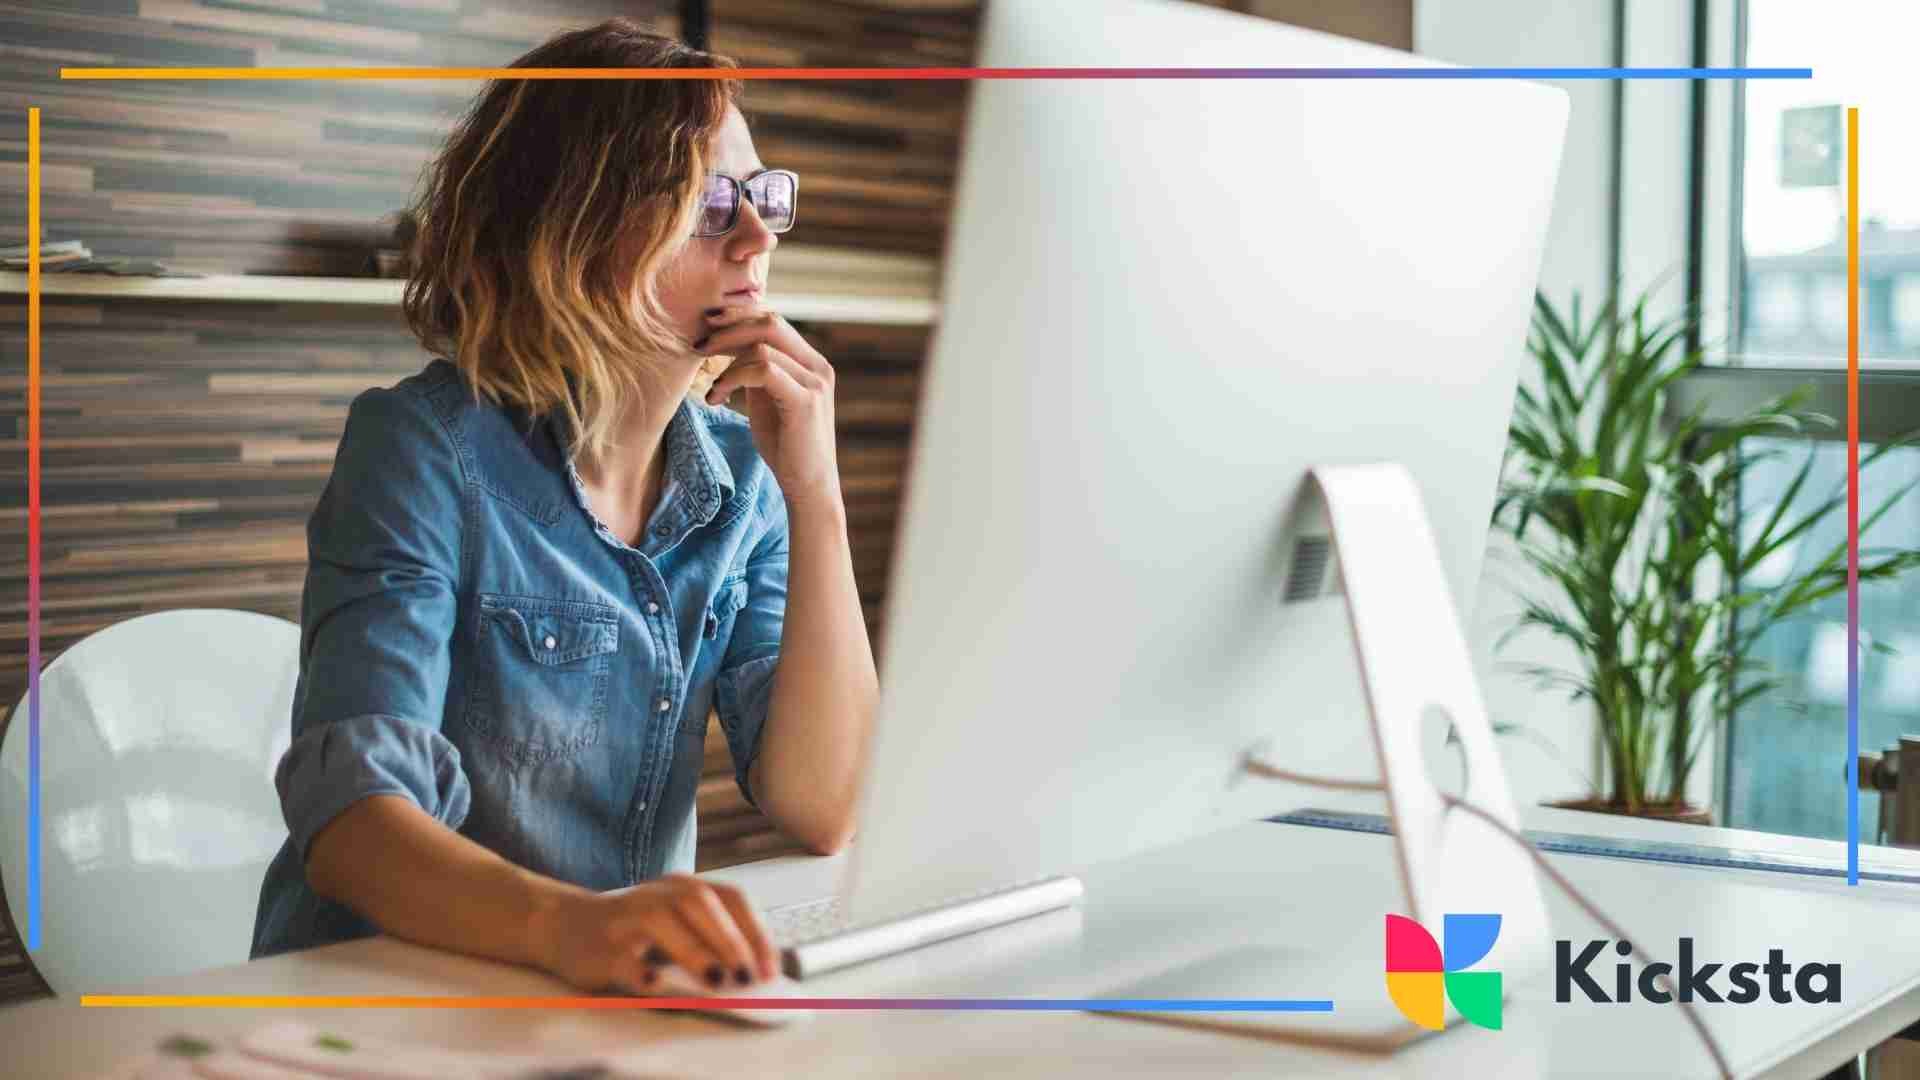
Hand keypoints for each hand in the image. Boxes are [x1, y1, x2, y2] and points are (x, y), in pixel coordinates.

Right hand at [533, 873, 778, 992]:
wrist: (561, 925)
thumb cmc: (630, 929)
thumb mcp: (674, 924)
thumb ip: (709, 938)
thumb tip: (752, 972)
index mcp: (681, 887)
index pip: (729, 898)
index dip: (754, 931)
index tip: (770, 967)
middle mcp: (656, 894)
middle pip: (698, 904)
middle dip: (728, 940)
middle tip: (747, 976)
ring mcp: (625, 917)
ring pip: (660, 921)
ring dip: (693, 952)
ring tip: (716, 981)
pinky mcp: (600, 946)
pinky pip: (622, 957)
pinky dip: (641, 971)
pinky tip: (657, 986)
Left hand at [695, 303, 841, 507]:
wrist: (809, 487)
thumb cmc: (786, 447)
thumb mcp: (768, 400)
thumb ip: (756, 371)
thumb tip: (729, 345)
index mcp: (811, 362)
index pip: (773, 321)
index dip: (738, 318)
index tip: (707, 328)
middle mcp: (818, 366)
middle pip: (770, 322)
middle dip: (729, 328)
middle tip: (699, 345)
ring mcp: (815, 382)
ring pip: (763, 345)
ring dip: (726, 362)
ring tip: (712, 387)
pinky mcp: (805, 401)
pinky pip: (763, 370)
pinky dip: (732, 378)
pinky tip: (718, 398)